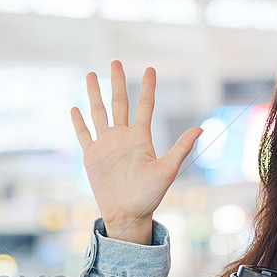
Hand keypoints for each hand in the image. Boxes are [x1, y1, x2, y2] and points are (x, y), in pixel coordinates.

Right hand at [71, 60, 202, 242]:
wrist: (128, 214)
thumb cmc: (150, 196)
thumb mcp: (168, 169)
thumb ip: (181, 147)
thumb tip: (201, 128)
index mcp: (141, 138)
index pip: (144, 106)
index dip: (147, 88)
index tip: (150, 69)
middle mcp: (123, 137)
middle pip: (119, 103)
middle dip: (116, 82)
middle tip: (115, 63)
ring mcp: (106, 145)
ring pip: (98, 113)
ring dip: (94, 94)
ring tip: (89, 75)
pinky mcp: (92, 156)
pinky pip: (84, 135)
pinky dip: (79, 122)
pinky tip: (75, 108)